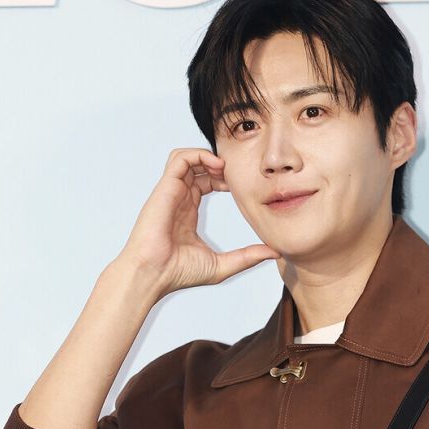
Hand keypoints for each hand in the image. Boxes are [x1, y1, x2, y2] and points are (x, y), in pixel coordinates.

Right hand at [115, 147, 280, 294]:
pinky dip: (197, 154)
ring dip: (207, 156)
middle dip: (219, 165)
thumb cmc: (178, 273)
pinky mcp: (165, 188)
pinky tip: (215, 165)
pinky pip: (179, 158)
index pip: (204, 182)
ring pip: (187, 158)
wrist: (154, 274)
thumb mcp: (223, 265)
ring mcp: (171, 192)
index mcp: (187, 212)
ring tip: (224, 167)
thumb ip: (247, 257)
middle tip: (236, 174)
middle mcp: (178, 199)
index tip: (239, 186)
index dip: (223, 179)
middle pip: (198, 167)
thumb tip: (274, 252)